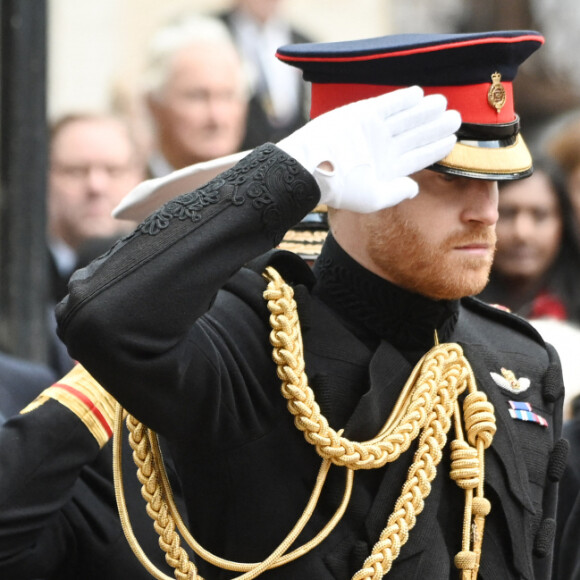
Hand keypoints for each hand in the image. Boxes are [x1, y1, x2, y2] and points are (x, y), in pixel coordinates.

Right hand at [277, 86, 460, 212]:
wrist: (311, 167)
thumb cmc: (339, 188)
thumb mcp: (372, 199)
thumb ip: (396, 193)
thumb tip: (415, 188)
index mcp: (387, 168)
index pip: (418, 157)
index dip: (436, 148)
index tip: (453, 140)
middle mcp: (382, 148)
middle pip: (415, 135)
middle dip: (435, 126)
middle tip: (456, 117)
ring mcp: (373, 131)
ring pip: (405, 118)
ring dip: (424, 110)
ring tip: (443, 103)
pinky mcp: (362, 115)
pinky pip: (387, 105)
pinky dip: (402, 99)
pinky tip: (419, 94)